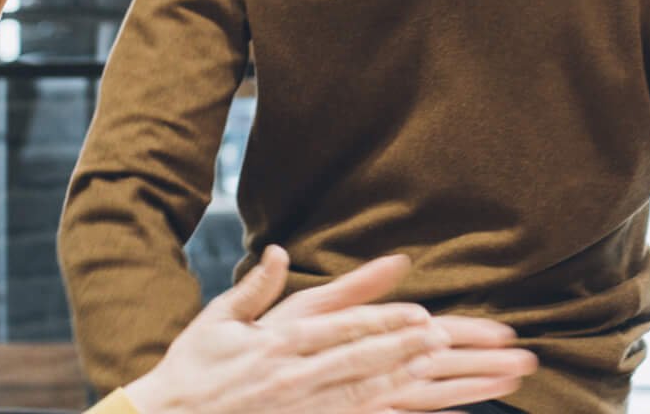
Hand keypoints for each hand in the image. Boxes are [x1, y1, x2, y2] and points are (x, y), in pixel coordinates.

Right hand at [119, 247, 535, 413]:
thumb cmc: (193, 369)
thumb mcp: (218, 320)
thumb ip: (257, 288)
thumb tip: (282, 251)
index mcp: (279, 344)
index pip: (341, 329)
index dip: (382, 322)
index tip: (421, 316)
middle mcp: (296, 376)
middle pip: (365, 362)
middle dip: (413, 352)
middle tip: (456, 344)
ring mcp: (303, 407)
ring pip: (369, 395)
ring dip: (414, 384)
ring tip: (452, 377)